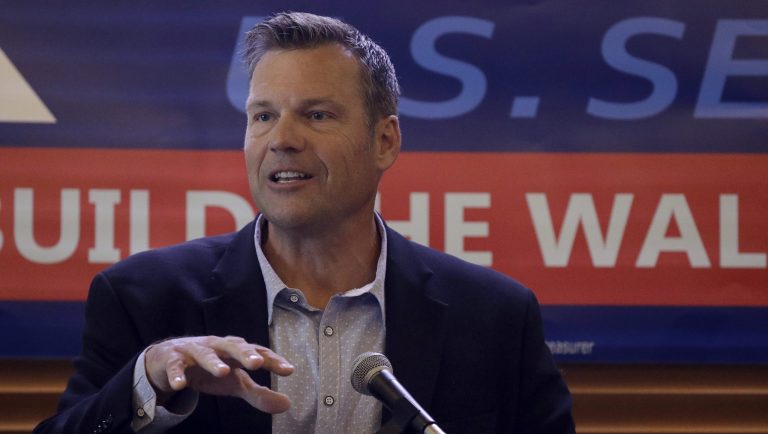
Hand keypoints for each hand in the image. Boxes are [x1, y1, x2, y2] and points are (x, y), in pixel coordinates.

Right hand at [144, 335, 293, 412]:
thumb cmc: (210, 370)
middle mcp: (217, 346)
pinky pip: (175, 366)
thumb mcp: (235, 383)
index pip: (258, 352)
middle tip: (257, 363)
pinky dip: (177, 375)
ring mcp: (194, 350)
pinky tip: (180, 386)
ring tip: (223, 372)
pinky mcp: (172, 359)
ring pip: (205, 353)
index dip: (273, 360)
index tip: (289, 370)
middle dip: (245, 353)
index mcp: (235, 351)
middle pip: (233, 346)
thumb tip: (288, 404)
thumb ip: (259, 393)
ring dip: (214, 361)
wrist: (169, 360)